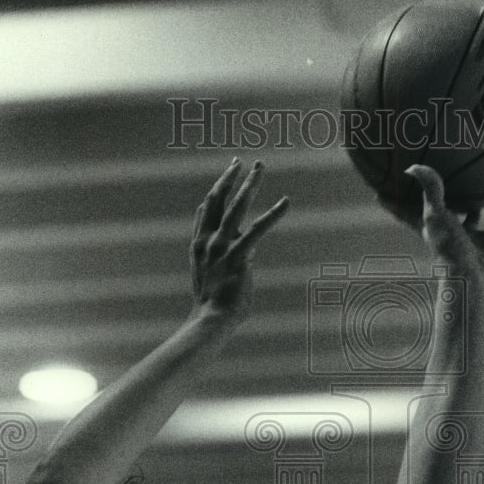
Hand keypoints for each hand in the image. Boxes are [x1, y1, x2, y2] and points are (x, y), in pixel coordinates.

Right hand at [189, 158, 288, 321]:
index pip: (206, 210)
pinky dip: (273, 214)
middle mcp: (207, 242)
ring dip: (248, 185)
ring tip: (259, 168)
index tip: (228, 175)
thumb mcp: (212, 276)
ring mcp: (220, 248)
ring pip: (235, 207)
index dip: (217, 190)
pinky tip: (285, 202)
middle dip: (229, 178)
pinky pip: (258, 230)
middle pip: (217, 200)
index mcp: (198, 246)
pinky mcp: (238, 257)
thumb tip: (246, 250)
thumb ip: (221, 257)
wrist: (210, 322)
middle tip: (240, 161)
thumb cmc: (214, 306)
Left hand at [381, 165, 483, 277]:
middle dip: (439, 202)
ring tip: (482, 195)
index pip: (406, 212)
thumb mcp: (436, 214)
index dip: (392, 203)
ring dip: (477, 209)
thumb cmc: (449, 247)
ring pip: (473, 219)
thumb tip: (413, 167)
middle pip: (441, 213)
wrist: (472, 275)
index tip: (378, 193)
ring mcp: (470, 237)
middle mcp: (449, 231)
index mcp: (431, 226)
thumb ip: (429, 189)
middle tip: (436, 185)